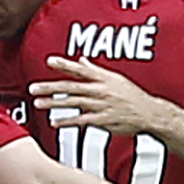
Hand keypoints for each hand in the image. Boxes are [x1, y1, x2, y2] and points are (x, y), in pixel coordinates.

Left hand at [33, 56, 165, 136]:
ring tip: (38, 103)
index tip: (49, 61)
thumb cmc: (131, 95)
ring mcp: (101, 105)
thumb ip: (95, 71)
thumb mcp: (115, 78)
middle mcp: (100, 90)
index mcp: (103, 78)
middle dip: (51, 87)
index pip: (81, 69)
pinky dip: (67, 121)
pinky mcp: (102, 120)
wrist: (149, 113)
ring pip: (73, 103)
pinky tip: (54, 122)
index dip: (65, 64)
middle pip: (71, 87)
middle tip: (33, 88)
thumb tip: (81, 60)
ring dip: (54, 104)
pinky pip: (81, 120)